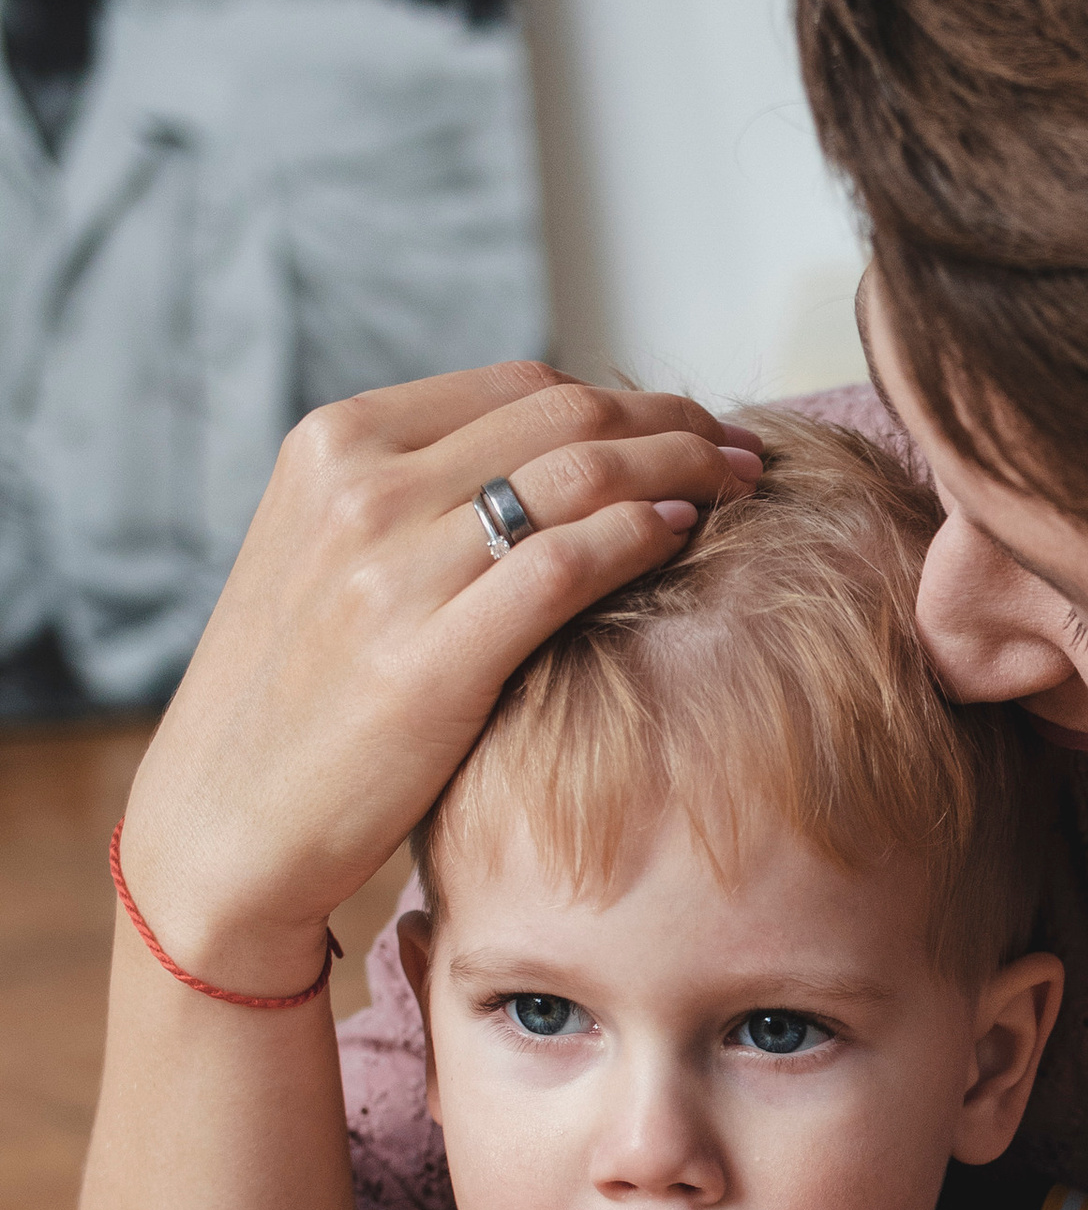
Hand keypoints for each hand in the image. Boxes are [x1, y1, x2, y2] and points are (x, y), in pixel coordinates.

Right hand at [113, 362, 762, 987]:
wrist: (225, 822)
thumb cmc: (297, 699)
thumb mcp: (328, 556)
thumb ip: (418, 498)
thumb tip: (549, 466)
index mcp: (334, 444)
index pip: (517, 387)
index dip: (621, 399)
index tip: (683, 426)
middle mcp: (360, 488)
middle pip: (560, 416)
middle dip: (672, 421)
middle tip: (741, 449)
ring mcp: (392, 570)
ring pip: (577, 476)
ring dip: (681, 466)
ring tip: (739, 485)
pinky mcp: (431, 658)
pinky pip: (566, 564)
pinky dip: (642, 533)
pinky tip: (687, 532)